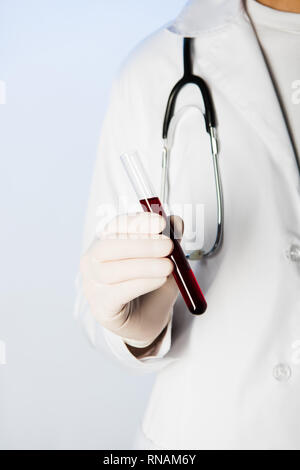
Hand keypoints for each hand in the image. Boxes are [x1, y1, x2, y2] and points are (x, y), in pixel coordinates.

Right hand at [80, 211, 182, 349]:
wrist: (148, 321)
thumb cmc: (152, 286)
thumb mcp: (165, 259)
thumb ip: (169, 240)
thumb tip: (177, 221)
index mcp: (105, 242)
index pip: (115, 225)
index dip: (137, 222)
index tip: (160, 222)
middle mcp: (93, 261)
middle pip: (108, 246)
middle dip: (140, 244)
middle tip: (168, 246)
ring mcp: (92, 285)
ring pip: (112, 270)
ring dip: (143, 266)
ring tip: (168, 266)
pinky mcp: (101, 307)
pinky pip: (118, 293)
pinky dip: (141, 283)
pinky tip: (159, 280)